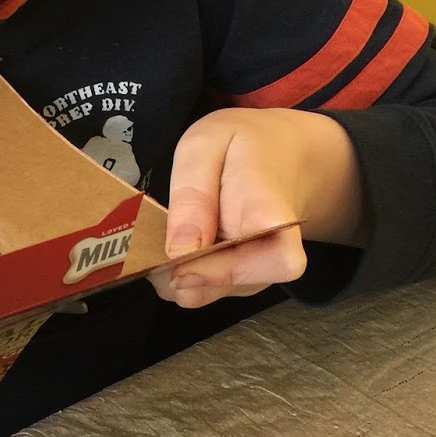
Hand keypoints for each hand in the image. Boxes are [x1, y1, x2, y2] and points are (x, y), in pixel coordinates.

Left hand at [149, 108, 366, 309]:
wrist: (285, 157)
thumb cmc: (245, 147)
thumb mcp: (208, 144)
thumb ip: (192, 193)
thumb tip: (179, 251)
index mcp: (274, 212)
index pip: (277, 260)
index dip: (223, 271)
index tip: (180, 257)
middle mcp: (276, 253)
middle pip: (228, 285)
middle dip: (178, 270)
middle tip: (150, 241)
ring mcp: (260, 272)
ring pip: (207, 292)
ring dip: (174, 271)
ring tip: (167, 231)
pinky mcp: (242, 281)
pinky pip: (201, 289)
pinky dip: (178, 271)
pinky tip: (177, 241)